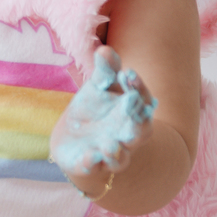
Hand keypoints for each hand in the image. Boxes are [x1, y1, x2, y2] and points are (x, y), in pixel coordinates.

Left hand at [50, 46, 156, 194]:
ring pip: (120, 158)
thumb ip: (105, 71)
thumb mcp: (100, 86)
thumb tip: (105, 50)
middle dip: (138, 123)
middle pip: (140, 133)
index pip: (142, 100)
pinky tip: (89, 156)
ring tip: (109, 145)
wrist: (74, 137)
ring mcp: (110, 153)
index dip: (138, 87)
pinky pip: (93, 166)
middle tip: (132, 107)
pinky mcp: (90, 164)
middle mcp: (126, 135)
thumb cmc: (95, 107)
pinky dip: (92, 162)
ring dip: (116, 152)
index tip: (127, 73)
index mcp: (132, 112)